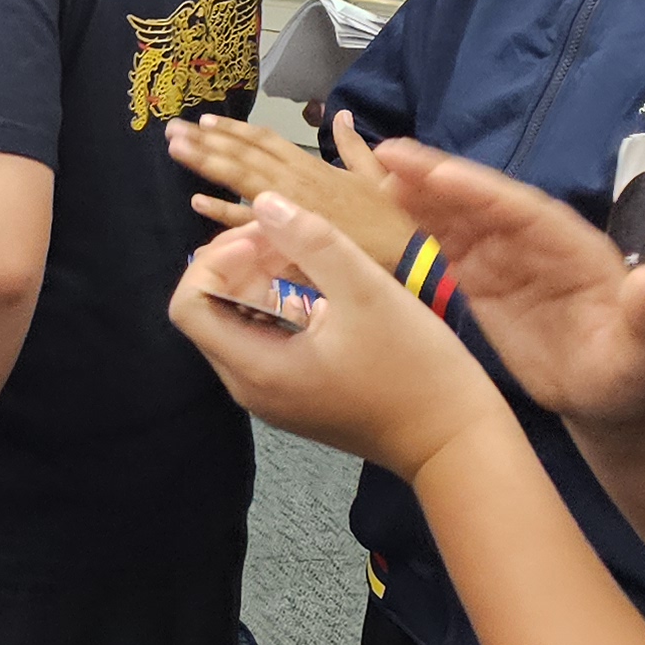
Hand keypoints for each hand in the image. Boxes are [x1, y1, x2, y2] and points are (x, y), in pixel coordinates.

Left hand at [164, 192, 507, 480]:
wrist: (456, 441)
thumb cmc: (415, 368)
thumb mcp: (365, 291)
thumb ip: (310, 241)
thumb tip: (264, 203)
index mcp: (255, 368)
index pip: (188, 304)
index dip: (216, 258)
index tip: (265, 237)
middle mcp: (251, 388)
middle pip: (210, 311)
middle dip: (239, 263)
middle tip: (288, 235)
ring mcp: (274, 395)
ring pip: (240, 323)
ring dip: (262, 280)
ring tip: (307, 254)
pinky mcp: (298, 394)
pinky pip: (267, 340)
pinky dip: (282, 306)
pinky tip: (323, 288)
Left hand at [171, 107, 410, 257]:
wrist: (411, 258)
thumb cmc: (394, 220)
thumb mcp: (376, 175)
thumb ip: (353, 145)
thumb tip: (341, 116)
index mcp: (313, 167)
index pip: (265, 141)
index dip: (234, 130)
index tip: (206, 121)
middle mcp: (297, 181)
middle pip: (245, 154)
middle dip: (207, 140)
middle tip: (171, 128)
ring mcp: (292, 209)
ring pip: (242, 179)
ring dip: (207, 161)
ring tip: (177, 148)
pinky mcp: (292, 239)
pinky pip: (250, 224)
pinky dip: (223, 211)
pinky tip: (196, 200)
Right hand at [374, 140, 644, 433]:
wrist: (604, 397)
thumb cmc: (628, 376)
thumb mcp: (641, 354)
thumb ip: (644, 319)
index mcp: (576, 249)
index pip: (525, 212)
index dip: (482, 192)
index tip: (441, 176)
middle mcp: (539, 242)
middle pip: (485, 201)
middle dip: (439, 177)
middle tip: (389, 154)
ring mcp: (509, 256)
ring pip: (461, 213)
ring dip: (421, 189)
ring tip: (377, 167)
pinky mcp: (485, 276)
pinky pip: (449, 239)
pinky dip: (420, 219)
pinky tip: (390, 199)